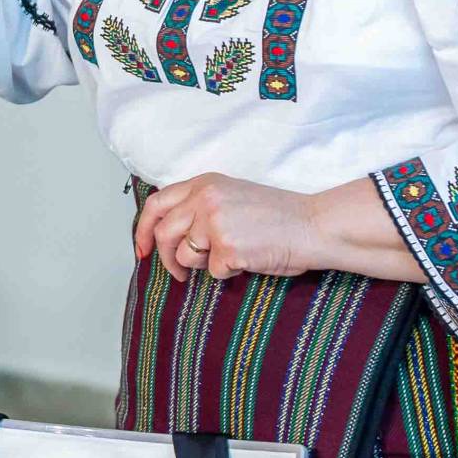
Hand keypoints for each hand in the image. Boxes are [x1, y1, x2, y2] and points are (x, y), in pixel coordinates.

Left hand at [131, 173, 318, 282]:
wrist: (315, 226)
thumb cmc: (279, 217)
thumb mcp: (232, 196)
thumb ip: (199, 206)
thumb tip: (169, 235)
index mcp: (204, 183)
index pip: (156, 204)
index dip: (142, 229)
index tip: (141, 249)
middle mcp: (205, 198)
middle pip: (163, 233)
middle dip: (166, 258)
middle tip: (178, 274)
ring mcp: (214, 222)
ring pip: (185, 255)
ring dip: (202, 265)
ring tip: (229, 257)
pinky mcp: (227, 247)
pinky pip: (214, 271)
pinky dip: (229, 272)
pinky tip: (249, 259)